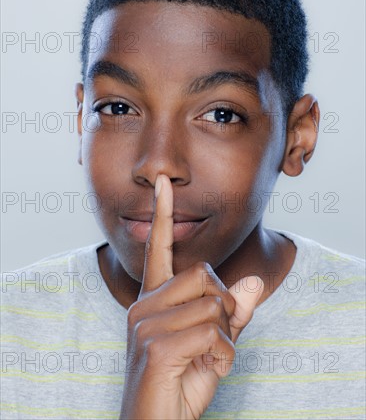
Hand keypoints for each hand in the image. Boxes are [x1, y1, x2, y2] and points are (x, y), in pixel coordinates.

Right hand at [119, 174, 263, 419]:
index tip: (163, 184)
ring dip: (226, 337)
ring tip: (206, 359)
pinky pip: (214, 333)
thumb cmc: (180, 384)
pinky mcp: (156, 345)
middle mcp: (145, 305)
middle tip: (214, 341)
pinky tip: (205, 371)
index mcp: (153, 300)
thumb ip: (232, 313)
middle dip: (225, 307)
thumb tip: (255, 282)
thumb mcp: (214, 345)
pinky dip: (224, 356)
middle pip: (206, 275)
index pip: (159, 250)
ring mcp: (147, 324)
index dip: (163, 214)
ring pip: (214, 305)